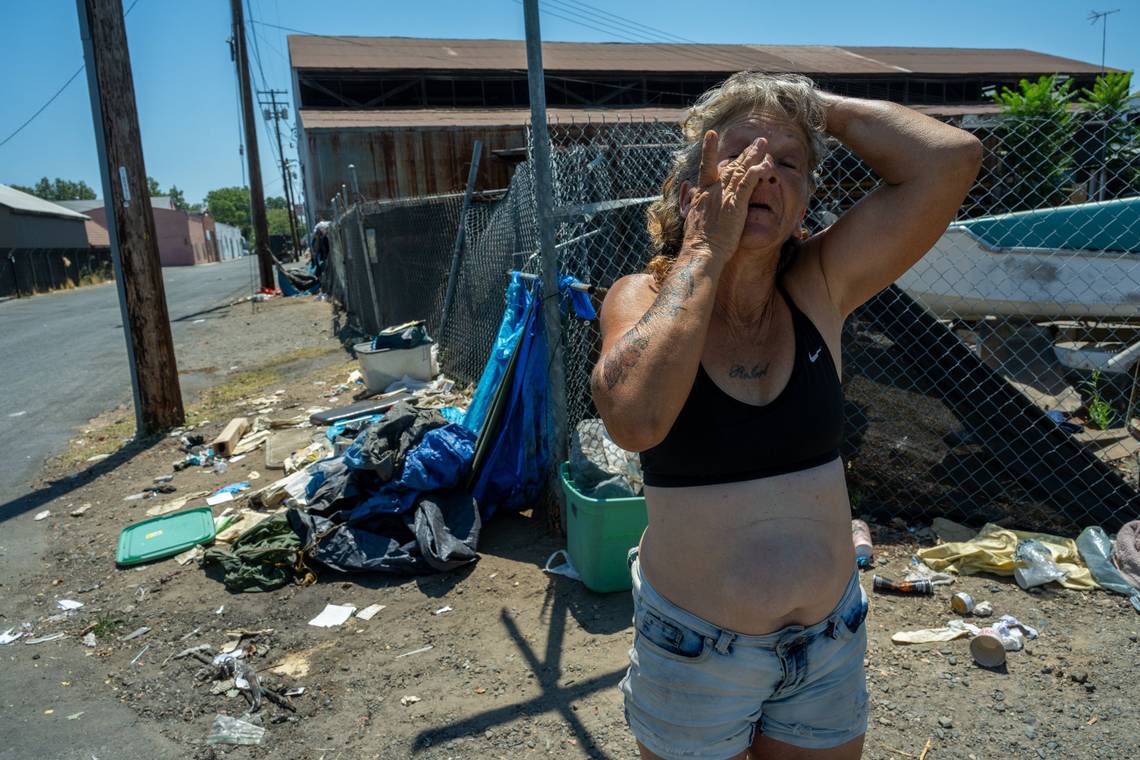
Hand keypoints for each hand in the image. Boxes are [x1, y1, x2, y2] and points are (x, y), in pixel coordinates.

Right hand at [680, 131, 767, 265]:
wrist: (700, 252)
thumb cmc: (697, 243)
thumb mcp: (690, 221)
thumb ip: (693, 208)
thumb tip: (690, 202)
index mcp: (701, 194)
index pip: (706, 167)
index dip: (709, 150)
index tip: (711, 134)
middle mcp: (712, 191)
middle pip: (730, 166)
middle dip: (745, 152)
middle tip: (757, 140)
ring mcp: (724, 196)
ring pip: (740, 170)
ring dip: (753, 155)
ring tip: (763, 143)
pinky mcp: (735, 204)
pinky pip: (748, 182)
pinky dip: (757, 171)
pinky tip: (765, 163)